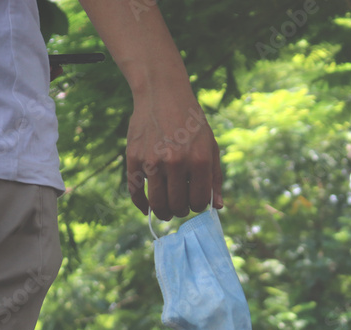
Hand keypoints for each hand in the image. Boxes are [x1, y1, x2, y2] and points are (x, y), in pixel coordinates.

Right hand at [126, 94, 223, 220]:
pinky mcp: (134, 158)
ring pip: (157, 203)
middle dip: (181, 211)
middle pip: (178, 205)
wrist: (163, 95)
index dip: (197, 206)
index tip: (195, 202)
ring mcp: (153, 161)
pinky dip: (142, 205)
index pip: (198, 201)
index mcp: (199, 161)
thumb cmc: (192, 124)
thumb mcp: (211, 147)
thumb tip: (217, 206)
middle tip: (180, 208)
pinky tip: (147, 208)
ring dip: (163, 212)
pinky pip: (136, 191)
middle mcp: (176, 162)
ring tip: (166, 211)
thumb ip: (214, 178)